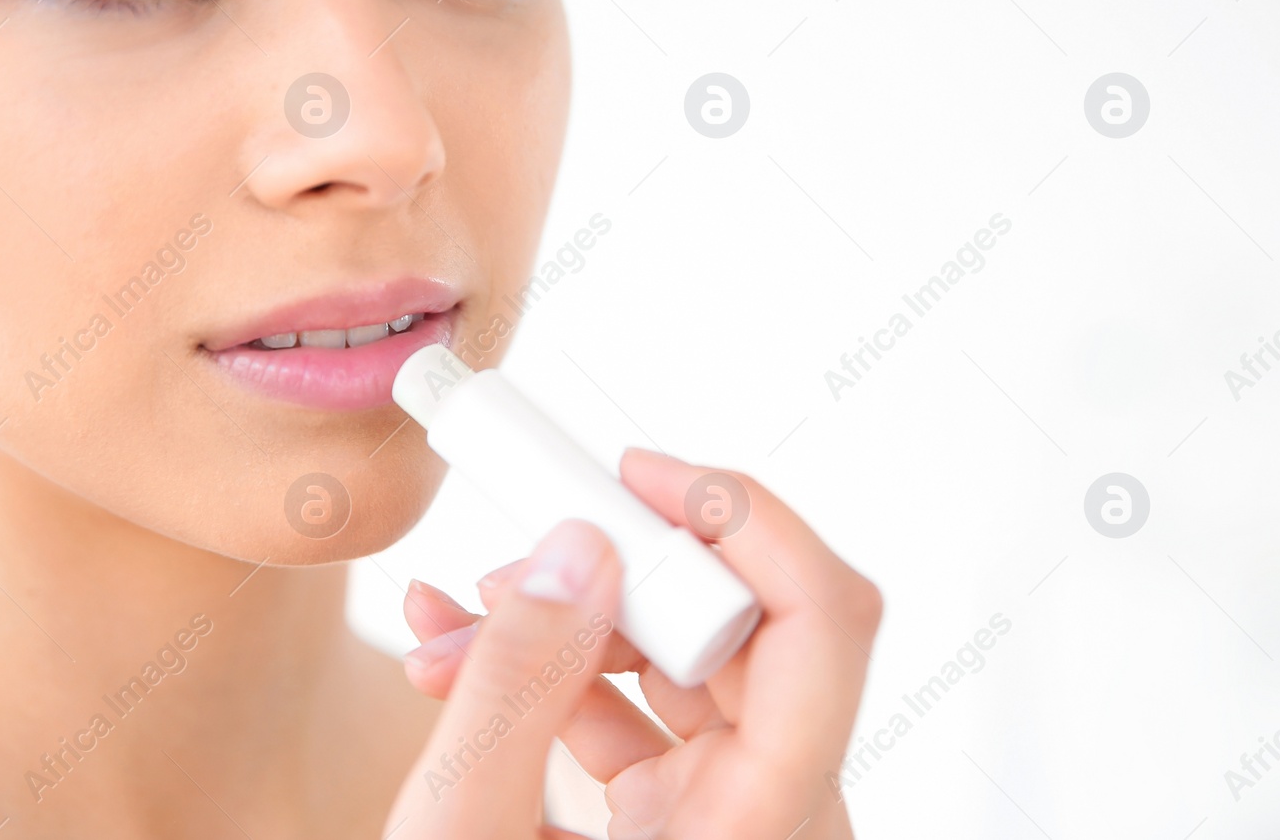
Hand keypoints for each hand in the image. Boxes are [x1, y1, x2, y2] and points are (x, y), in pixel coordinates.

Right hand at [386, 447, 880, 838]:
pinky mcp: (678, 818)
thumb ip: (520, 682)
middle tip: (516, 553)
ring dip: (566, 620)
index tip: (644, 475)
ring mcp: (726, 818)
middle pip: (738, 630)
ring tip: (456, 623)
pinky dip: (558, 669)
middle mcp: (769, 816)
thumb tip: (577, 547)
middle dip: (614, 574)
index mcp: (762, 830)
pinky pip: (639, 708)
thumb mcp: (468, 832)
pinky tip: (465, 654)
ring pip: (679, 661)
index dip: (747, 521)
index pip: (823, 624)